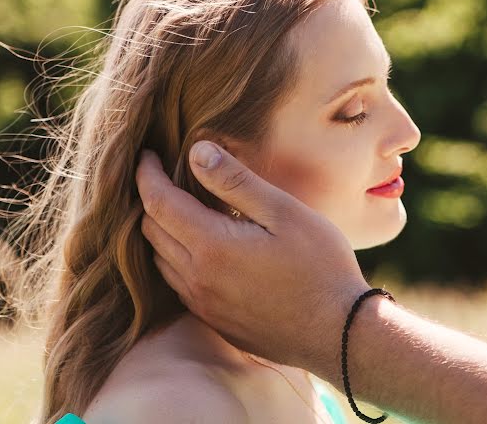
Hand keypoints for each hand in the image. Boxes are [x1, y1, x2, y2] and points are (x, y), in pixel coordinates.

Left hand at [135, 140, 371, 374]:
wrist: (339, 333)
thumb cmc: (320, 266)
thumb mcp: (283, 212)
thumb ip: (235, 181)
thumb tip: (196, 152)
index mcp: (210, 246)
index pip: (156, 202)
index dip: (147, 174)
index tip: (147, 154)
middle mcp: (196, 278)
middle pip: (149, 230)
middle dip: (149, 198)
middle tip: (163, 175)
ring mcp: (203, 304)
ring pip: (159, 259)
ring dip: (160, 230)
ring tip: (179, 206)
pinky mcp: (214, 320)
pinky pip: (177, 283)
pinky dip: (175, 256)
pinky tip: (199, 245)